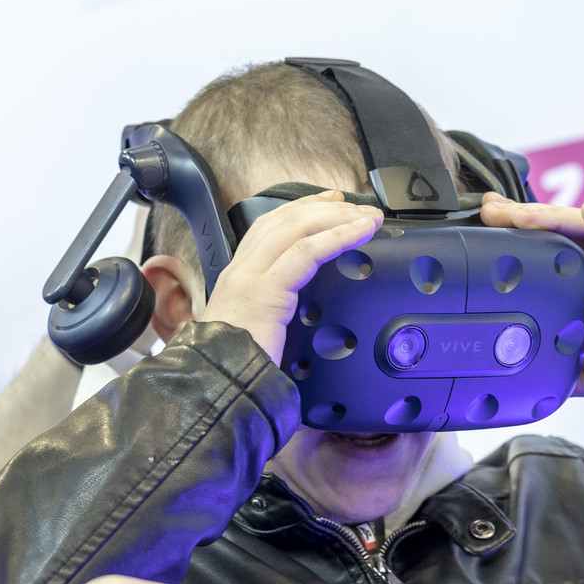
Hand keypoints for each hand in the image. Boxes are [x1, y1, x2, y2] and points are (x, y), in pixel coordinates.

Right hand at [203, 191, 383, 361]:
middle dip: (326, 207)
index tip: (329, 201)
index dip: (301, 208)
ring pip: (296, 228)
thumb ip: (272, 312)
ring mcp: (251, 276)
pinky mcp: (266, 290)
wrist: (216, 382)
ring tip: (368, 217)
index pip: (270, 226)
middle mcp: (242, 269)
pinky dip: (338, 237)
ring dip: (338, 217)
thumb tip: (298, 312)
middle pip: (285, 219)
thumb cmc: (236, 365)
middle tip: (358, 205)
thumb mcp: (254, 329)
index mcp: (239, 276)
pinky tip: (361, 233)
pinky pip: (307, 252)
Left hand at [479, 193, 583, 400]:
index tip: (477, 226)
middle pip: (557, 233)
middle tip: (490, 211)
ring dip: (554, 218)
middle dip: (522, 219)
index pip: (540, 251)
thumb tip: (497, 380)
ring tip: (523, 214)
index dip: (511, 238)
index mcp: (577, 284)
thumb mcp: (573, 366)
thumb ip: (541, 364)